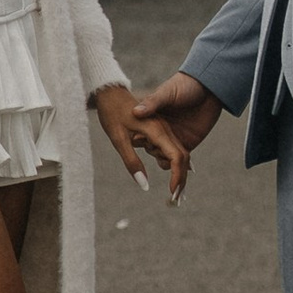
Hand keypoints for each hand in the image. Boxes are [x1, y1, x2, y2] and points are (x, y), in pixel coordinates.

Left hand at [91, 80, 186, 201]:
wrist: (110, 92)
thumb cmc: (112, 113)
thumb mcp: (118, 140)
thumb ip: (132, 162)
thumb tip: (145, 186)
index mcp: (157, 131)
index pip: (176, 157)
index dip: (177, 177)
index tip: (172, 193)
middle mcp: (165, 129)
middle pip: (182, 157)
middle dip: (181, 179)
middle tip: (176, 200)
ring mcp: (164, 128)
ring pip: (179, 153)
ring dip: (178, 172)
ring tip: (174, 193)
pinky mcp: (159, 129)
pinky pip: (171, 147)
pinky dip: (173, 162)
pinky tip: (171, 173)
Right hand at [131, 72, 223, 200]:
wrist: (209, 87)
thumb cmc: (185, 85)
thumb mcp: (167, 92)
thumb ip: (153, 102)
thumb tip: (136, 112)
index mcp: (153, 119)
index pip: (142, 136)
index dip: (140, 141)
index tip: (139, 141)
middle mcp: (161, 131)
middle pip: (153, 150)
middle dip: (156, 156)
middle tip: (163, 164)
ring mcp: (174, 139)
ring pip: (165, 159)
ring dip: (168, 169)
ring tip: (173, 178)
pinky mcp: (188, 143)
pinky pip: (180, 161)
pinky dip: (179, 171)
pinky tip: (180, 179)